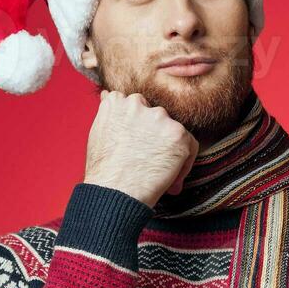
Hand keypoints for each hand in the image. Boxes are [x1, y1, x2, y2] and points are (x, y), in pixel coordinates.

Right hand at [83, 90, 198, 206]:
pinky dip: (184, 162)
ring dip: (169, 148)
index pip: (136, 106)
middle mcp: (138, 103)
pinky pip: (190, 145)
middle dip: (155, 136)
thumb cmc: (104, 170)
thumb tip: (109, 96)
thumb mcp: (98, 133)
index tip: (138, 145)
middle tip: (148, 159)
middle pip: (156, 116)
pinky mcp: (177, 133)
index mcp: (116, 101)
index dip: (140, 128)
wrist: (115, 191)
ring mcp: (159, 117)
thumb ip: (110, 114)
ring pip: (172, 129)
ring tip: (158, 170)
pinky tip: (171, 178)